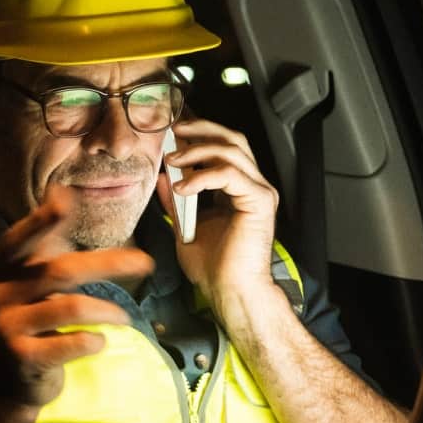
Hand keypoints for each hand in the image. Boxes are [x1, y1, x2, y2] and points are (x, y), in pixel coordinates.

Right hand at [0, 185, 152, 422]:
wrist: (0, 384)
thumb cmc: (23, 325)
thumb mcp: (22, 285)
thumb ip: (41, 248)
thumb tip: (61, 194)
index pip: (20, 240)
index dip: (41, 220)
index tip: (65, 200)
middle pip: (60, 270)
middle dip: (109, 264)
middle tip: (145, 262)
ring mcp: (8, 326)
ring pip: (71, 307)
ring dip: (107, 311)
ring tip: (125, 317)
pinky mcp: (23, 357)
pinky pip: (70, 343)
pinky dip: (92, 341)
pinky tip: (100, 343)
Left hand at [156, 118, 279, 326]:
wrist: (231, 293)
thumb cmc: (214, 270)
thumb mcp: (184, 228)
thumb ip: (175, 202)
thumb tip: (162, 177)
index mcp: (239, 190)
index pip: (224, 147)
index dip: (200, 135)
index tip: (172, 134)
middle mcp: (254, 186)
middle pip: (232, 139)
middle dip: (202, 129)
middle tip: (174, 132)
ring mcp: (260, 192)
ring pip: (231, 150)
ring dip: (197, 151)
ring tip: (172, 161)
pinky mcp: (260, 202)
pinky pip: (230, 174)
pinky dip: (202, 177)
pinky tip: (182, 188)